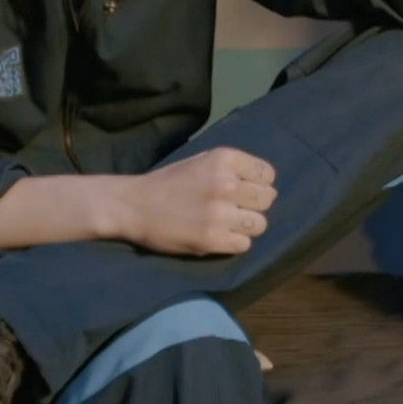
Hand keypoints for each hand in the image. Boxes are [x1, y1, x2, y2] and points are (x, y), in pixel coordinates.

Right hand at [118, 146, 276, 255]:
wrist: (134, 206)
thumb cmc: (169, 182)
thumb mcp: (202, 161)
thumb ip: (233, 169)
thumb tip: (267, 186)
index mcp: (225, 159)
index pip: (267, 175)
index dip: (260, 184)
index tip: (246, 191)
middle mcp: (227, 184)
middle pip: (267, 199)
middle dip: (255, 205)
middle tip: (237, 210)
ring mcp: (221, 213)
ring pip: (260, 224)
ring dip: (247, 226)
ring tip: (228, 225)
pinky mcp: (213, 239)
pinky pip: (244, 244)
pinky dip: (234, 243)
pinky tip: (219, 236)